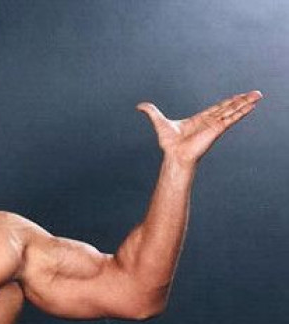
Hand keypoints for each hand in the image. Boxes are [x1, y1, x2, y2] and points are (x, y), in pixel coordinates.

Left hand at [137, 91, 262, 166]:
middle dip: (241, 100)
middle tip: (255, 93)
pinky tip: (252, 106)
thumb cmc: (169, 143)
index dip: (227, 102)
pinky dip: (242, 111)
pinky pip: (233, 118)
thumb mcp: (159, 122)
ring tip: (258, 95)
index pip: (217, 108)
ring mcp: (215, 125)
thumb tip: (139, 105)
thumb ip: (151, 112)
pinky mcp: (218, 129)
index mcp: (200, 120)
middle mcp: (210, 122)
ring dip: (246, 103)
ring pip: (234, 110)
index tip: (237, 96)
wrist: (175, 155)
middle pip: (229, 107)